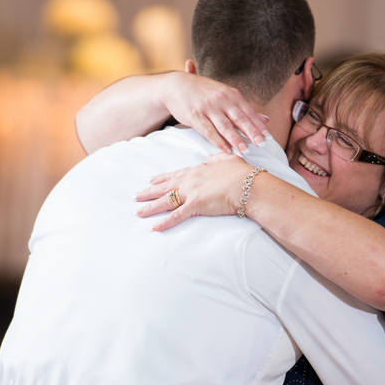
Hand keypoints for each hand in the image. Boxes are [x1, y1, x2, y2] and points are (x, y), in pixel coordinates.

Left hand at [135, 153, 251, 230]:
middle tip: (136, 196)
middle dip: (149, 192)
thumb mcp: (229, 160)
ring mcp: (191, 192)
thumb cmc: (242, 174)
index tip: (151, 180)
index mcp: (197, 170)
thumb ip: (218, 158)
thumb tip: (210, 156)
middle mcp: (190, 180)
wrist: (248, 185)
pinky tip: (155, 227)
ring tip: (138, 212)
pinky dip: (165, 222)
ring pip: (165, 201)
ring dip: (150, 207)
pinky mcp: (195, 205)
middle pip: (165, 187)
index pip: (175, 174)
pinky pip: (177, 216)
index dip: (162, 178)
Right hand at [161, 72, 269, 153]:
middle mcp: (221, 100)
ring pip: (225, 126)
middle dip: (252, 133)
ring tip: (244, 150)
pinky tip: (225, 149)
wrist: (176, 85)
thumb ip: (245, 108)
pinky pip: (208, 130)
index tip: (268, 138)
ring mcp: (208, 108)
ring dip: (236, 139)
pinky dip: (218, 141)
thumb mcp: (226, 94)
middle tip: (261, 145)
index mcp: (231, 94)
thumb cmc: (203, 91)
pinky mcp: (195, 116)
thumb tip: (266, 119)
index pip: (249, 112)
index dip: (259, 125)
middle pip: (240, 119)